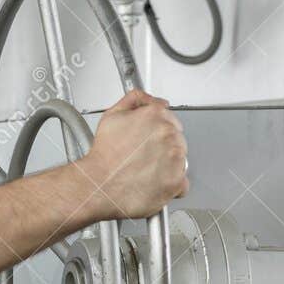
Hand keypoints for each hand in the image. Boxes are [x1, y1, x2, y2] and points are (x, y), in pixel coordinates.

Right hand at [76, 90, 188, 219]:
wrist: (100, 184)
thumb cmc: (104, 155)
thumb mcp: (113, 115)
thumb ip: (134, 100)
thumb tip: (149, 98)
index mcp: (155, 115)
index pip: (170, 118)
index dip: (158, 130)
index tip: (151, 139)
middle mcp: (168, 134)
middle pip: (177, 138)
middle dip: (163, 147)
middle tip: (144, 156)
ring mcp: (175, 157)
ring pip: (180, 159)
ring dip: (168, 164)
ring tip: (146, 169)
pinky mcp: (177, 180)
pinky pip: (183, 183)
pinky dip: (171, 184)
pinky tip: (154, 182)